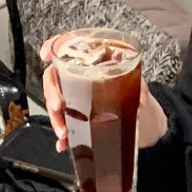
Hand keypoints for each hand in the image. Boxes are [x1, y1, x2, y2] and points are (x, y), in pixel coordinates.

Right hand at [40, 37, 168, 152]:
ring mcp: (79, 99)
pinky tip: (63, 144)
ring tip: (63, 132)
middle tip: (57, 107)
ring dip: (56, 118)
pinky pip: (66, 124)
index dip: (54, 47)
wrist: (145, 122)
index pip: (70, 48)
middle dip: (52, 92)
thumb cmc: (139, 99)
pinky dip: (63, 136)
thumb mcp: (141, 90)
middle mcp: (83, 78)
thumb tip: (141, 97)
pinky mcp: (80, 118)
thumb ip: (141, 90)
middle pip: (57, 78)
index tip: (46, 55)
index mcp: (95, 63)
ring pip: (57, 103)